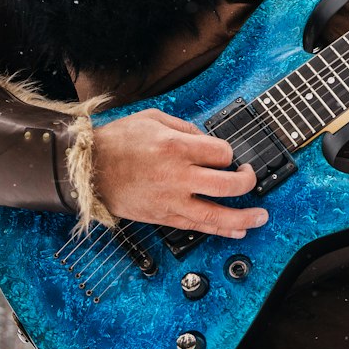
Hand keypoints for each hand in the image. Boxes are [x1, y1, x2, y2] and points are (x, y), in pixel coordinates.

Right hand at [93, 109, 266, 237]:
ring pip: (216, 215)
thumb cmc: (116, 142)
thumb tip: (206, 140)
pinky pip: (197, 227)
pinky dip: (220, 230)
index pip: (221, 153)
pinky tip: (236, 230)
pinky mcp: (163, 217)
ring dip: (244, 218)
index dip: (228, 153)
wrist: (88, 170)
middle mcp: (177, 176)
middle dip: (247, 182)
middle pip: (227, 185)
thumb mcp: (151, 118)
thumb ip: (184, 127)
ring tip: (260, 217)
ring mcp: (171, 201)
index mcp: (175, 147)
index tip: (224, 154)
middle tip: (251, 178)